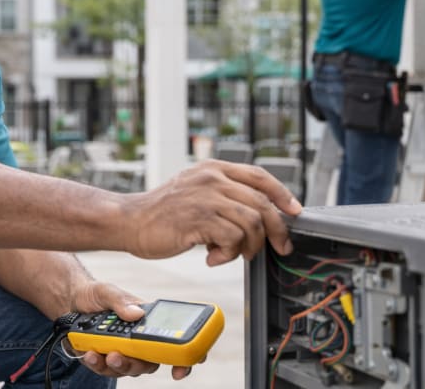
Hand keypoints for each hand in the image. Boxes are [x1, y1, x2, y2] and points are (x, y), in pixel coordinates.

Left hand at [66, 280, 192, 379]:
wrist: (71, 303)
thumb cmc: (96, 295)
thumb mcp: (106, 291)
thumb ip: (120, 301)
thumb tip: (136, 313)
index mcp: (148, 322)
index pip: (172, 341)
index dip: (183, 358)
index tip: (180, 370)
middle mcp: (139, 341)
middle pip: (150, 362)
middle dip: (137, 364)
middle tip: (119, 356)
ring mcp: (123, 352)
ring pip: (129, 370)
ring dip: (117, 365)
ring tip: (105, 354)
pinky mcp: (105, 360)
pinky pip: (106, 369)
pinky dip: (98, 364)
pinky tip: (89, 354)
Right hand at [124, 160, 300, 266]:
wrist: (130, 221)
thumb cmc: (162, 212)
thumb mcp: (195, 190)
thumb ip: (223, 195)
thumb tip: (258, 216)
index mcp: (213, 168)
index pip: (260, 176)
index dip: (282, 194)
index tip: (295, 211)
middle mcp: (212, 178)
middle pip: (262, 203)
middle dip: (277, 231)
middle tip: (279, 248)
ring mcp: (206, 197)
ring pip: (252, 223)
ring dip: (250, 246)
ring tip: (233, 254)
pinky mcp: (199, 219)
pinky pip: (233, 239)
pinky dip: (229, 255)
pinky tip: (213, 257)